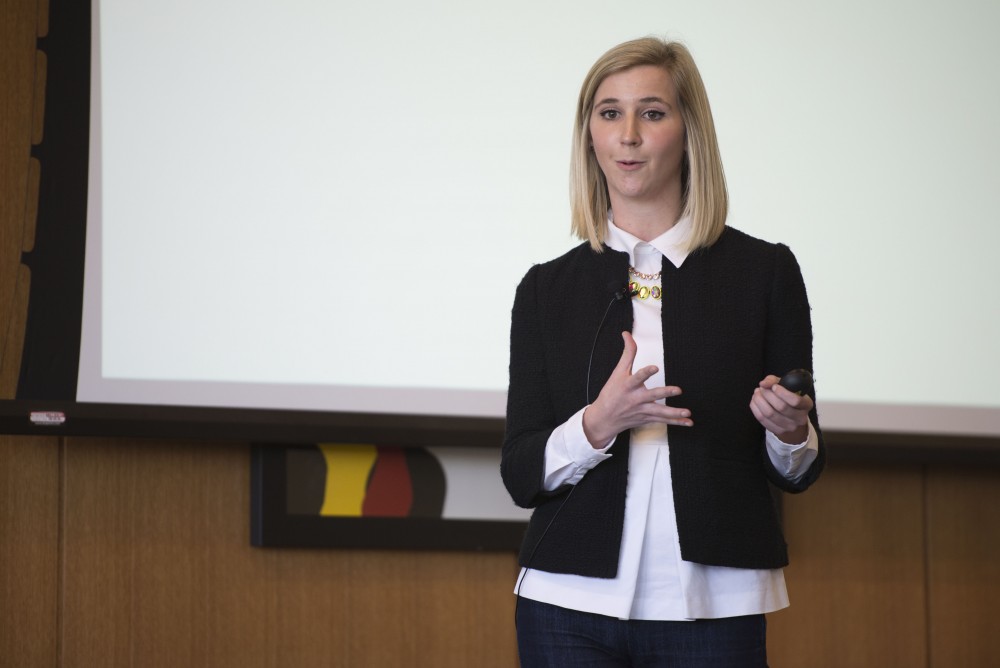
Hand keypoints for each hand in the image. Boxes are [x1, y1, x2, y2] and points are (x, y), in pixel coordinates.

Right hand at [582, 331, 692, 447]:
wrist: (604, 418)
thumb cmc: (611, 393)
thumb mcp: (617, 372)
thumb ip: (627, 353)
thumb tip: (627, 334)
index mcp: (628, 385)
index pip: (637, 377)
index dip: (646, 372)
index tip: (655, 367)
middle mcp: (636, 399)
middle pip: (652, 395)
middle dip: (665, 393)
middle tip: (678, 390)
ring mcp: (642, 410)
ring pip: (660, 412)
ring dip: (674, 413)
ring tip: (687, 412)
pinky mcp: (647, 418)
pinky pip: (663, 421)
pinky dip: (676, 422)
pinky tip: (688, 422)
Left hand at [750, 375, 812, 443]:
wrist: (791, 418)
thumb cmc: (788, 397)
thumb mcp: (786, 386)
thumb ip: (775, 380)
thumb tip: (763, 383)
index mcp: (806, 404)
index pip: (795, 401)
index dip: (782, 393)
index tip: (774, 386)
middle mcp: (800, 418)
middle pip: (781, 407)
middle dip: (768, 395)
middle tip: (762, 388)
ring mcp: (789, 427)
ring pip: (770, 414)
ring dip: (759, 401)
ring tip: (757, 393)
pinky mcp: (778, 431)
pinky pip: (762, 420)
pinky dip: (755, 408)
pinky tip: (755, 401)